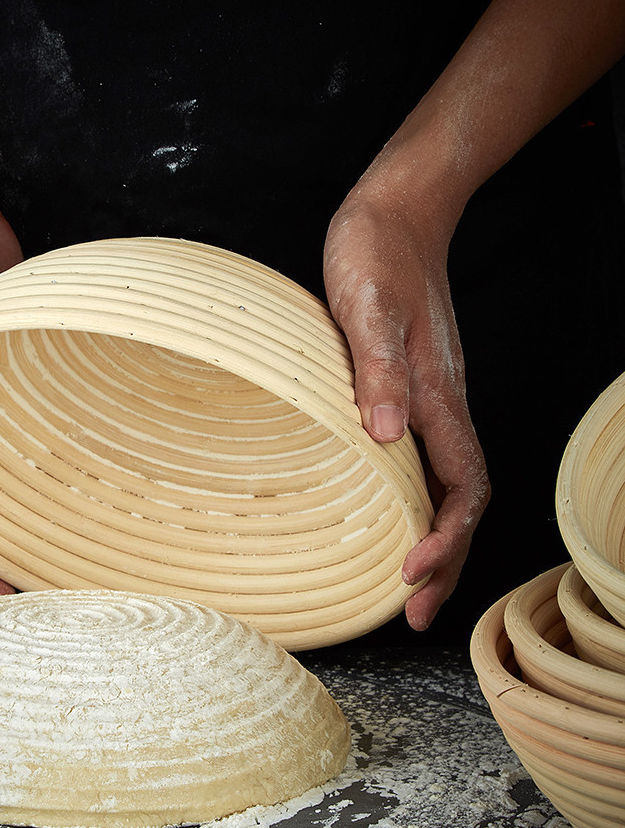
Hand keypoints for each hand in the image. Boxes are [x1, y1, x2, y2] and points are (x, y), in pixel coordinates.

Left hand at [323, 189, 489, 630]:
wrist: (396, 214)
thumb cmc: (377, 255)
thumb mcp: (366, 306)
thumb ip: (378, 368)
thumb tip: (386, 434)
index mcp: (436, 395)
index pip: (461, 486)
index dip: (445, 538)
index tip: (413, 576)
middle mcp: (440, 405)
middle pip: (460, 501)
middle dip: (444, 560)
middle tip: (415, 612)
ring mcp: (428, 398)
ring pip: (444, 485)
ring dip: (431, 537)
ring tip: (406, 583)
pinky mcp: (409, 387)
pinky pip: (424, 459)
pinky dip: (413, 498)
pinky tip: (388, 512)